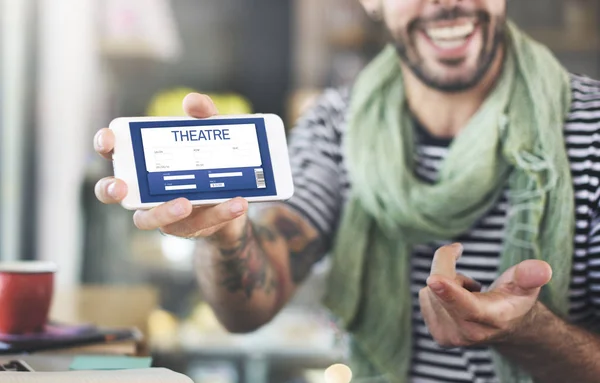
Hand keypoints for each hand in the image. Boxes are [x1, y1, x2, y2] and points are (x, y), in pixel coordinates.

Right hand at [93, 94, 247, 242]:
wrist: (235, 195)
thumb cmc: (209, 160)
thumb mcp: (211, 133)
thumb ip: (204, 115)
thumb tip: (193, 101)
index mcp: (142, 161)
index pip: (113, 151)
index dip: (105, 144)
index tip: (109, 139)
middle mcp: (143, 189)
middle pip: (112, 192)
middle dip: (110, 189)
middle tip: (120, 187)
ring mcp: (162, 211)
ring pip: (147, 219)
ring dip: (163, 212)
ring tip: (186, 202)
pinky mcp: (187, 227)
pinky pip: (198, 224)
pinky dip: (220, 213)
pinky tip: (237, 203)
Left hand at [419, 243, 552, 347]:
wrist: (506, 326)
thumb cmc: (514, 299)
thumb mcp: (526, 285)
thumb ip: (530, 276)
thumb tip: (542, 269)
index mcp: (492, 319)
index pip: (467, 306)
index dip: (449, 291)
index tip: (433, 279)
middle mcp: (468, 334)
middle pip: (440, 286)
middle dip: (448, 267)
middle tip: (471, 276)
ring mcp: (449, 337)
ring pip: (430, 289)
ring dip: (446, 282)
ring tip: (469, 294)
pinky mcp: (437, 335)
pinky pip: (425, 296)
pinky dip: (437, 291)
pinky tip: (457, 301)